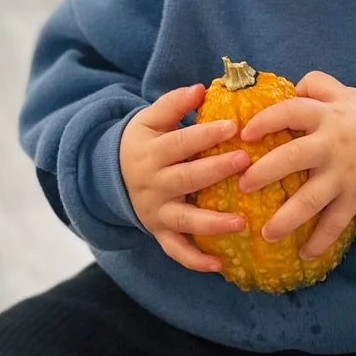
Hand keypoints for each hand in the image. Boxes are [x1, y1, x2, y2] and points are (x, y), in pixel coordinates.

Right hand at [120, 85, 247, 273]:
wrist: (109, 176)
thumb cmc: (142, 144)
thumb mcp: (149, 120)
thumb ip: (173, 104)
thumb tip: (200, 89)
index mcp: (153, 153)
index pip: (181, 143)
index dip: (206, 134)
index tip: (234, 126)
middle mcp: (154, 184)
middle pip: (186, 179)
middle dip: (215, 172)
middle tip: (245, 164)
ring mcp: (156, 212)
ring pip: (184, 220)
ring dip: (212, 224)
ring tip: (241, 223)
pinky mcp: (159, 232)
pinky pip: (176, 250)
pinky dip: (195, 260)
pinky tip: (219, 266)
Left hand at [239, 71, 355, 257]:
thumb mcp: (342, 93)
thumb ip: (315, 85)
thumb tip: (287, 86)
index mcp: (325, 116)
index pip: (292, 111)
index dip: (267, 120)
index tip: (244, 134)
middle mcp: (331, 146)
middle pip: (294, 157)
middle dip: (266, 171)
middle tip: (242, 185)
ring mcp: (343, 175)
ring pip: (312, 198)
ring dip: (288, 218)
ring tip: (267, 234)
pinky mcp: (355, 198)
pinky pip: (336, 222)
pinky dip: (321, 240)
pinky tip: (304, 254)